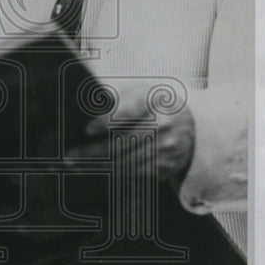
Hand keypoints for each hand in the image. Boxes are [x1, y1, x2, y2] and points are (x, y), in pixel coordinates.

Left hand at [67, 93, 195, 180]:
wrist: (194, 126)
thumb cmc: (156, 105)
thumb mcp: (143, 92)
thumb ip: (120, 99)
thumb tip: (89, 113)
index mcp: (156, 99)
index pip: (130, 110)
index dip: (108, 122)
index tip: (87, 130)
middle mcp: (165, 124)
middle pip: (122, 142)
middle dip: (92, 151)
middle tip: (70, 155)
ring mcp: (168, 148)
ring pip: (126, 161)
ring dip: (99, 165)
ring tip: (77, 164)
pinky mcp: (166, 166)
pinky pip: (135, 173)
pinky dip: (114, 172)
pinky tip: (98, 170)